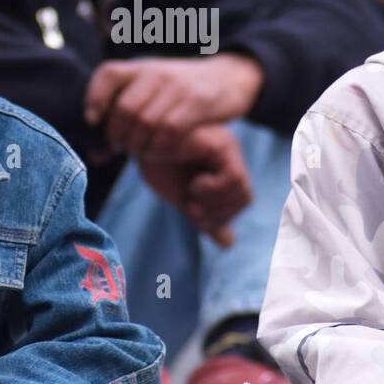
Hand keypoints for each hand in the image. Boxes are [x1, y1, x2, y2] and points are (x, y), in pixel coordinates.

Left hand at [84, 54, 263, 156]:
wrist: (230, 77)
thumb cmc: (183, 93)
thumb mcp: (153, 92)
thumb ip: (124, 117)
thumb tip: (95, 155)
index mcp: (141, 68)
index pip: (108, 75)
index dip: (94, 99)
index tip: (93, 122)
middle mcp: (157, 73)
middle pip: (124, 108)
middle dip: (118, 135)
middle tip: (123, 148)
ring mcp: (178, 87)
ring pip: (145, 122)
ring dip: (138, 145)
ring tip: (141, 152)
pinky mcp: (199, 103)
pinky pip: (170, 130)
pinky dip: (159, 148)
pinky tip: (158, 153)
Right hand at [136, 124, 252, 246]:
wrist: (137, 140)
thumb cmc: (157, 164)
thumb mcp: (183, 197)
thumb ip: (205, 217)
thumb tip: (229, 244)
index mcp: (224, 166)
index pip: (242, 201)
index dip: (221, 216)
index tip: (193, 211)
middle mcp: (230, 156)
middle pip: (245, 198)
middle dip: (218, 213)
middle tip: (192, 207)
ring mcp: (227, 149)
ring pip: (242, 190)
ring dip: (213, 202)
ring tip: (191, 193)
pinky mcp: (220, 145)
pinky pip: (232, 178)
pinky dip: (212, 189)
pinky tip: (194, 183)